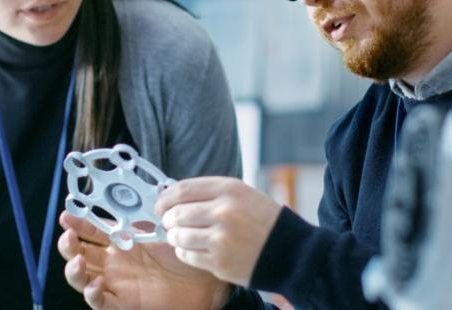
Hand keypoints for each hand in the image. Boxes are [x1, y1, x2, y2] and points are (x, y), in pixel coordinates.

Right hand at [58, 211, 231, 309]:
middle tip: (69, 236)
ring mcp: (116, 284)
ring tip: (77, 262)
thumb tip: (129, 191)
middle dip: (68, 245)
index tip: (67, 215)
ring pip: (82, 280)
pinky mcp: (124, 304)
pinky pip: (100, 303)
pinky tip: (97, 284)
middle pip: (78, 254)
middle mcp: (113, 263)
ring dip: (73, 271)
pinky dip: (93, 295)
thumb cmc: (184, 252)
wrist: (203, 278)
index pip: (90, 231)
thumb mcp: (162, 228)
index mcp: (120, 242)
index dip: (76, 223)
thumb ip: (144, 214)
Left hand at [156, 177, 281, 286]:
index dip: (165, 198)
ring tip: (181, 236)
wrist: (291, 252)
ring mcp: (221, 238)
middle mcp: (224, 211)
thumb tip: (172, 196)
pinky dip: (184, 252)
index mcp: (230, 189)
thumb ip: (210, 193)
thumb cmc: (264, 222)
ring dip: (175, 237)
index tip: (160, 204)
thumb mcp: (243, 194)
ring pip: (178, 236)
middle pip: (177, 213)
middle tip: (170, 222)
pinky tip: (193, 249)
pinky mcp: (219, 261)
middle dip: (168, 219)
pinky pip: (187, 255)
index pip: (182, 189)